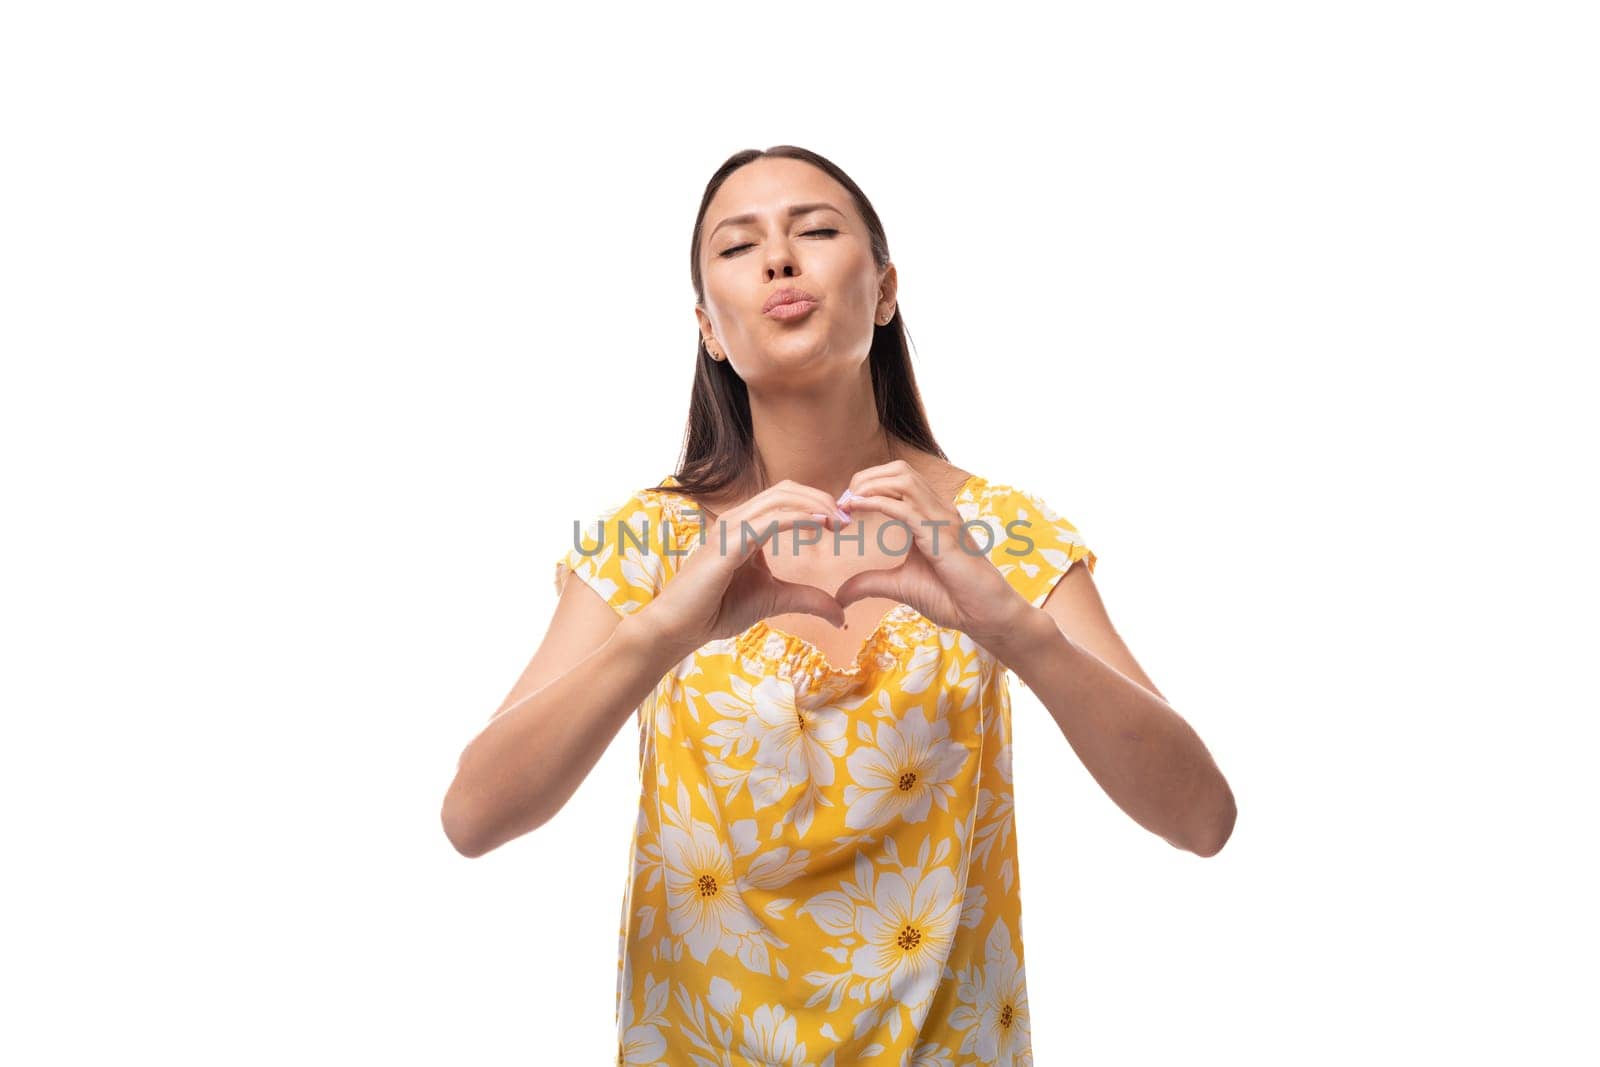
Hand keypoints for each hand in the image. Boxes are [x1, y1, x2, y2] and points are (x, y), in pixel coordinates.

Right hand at [639, 480, 849, 654]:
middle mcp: (738, 519)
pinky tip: (817, 526)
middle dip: (821, 499)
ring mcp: (730, 528)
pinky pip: (767, 520)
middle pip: (786, 490)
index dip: (818, 504)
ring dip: (814, 505)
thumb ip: (806, 599)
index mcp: (747, 526)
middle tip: (846, 521)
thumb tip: (841, 616)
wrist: (680, 627)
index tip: (843, 525)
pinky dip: (796, 518)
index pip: (786, 498)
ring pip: (779, 498)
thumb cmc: (718, 610)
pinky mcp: (727, 544)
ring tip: (837, 522)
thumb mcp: (774, 599)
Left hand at [832, 460, 1032, 647]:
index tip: (843, 506)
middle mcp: (937, 510)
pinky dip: (877, 503)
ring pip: (903, 480)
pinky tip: (857, 508)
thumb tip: (839, 595)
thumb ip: (870, 584)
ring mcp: (942, 519)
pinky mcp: (942, 536)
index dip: (867, 485)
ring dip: (870, 486)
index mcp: (930, 515)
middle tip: (842, 501)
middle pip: (899, 471)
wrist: (984, 615)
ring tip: (848, 502)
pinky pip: (906, 509)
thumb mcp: (900, 586)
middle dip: (866, 478)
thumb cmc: (951, 598)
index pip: (898, 480)